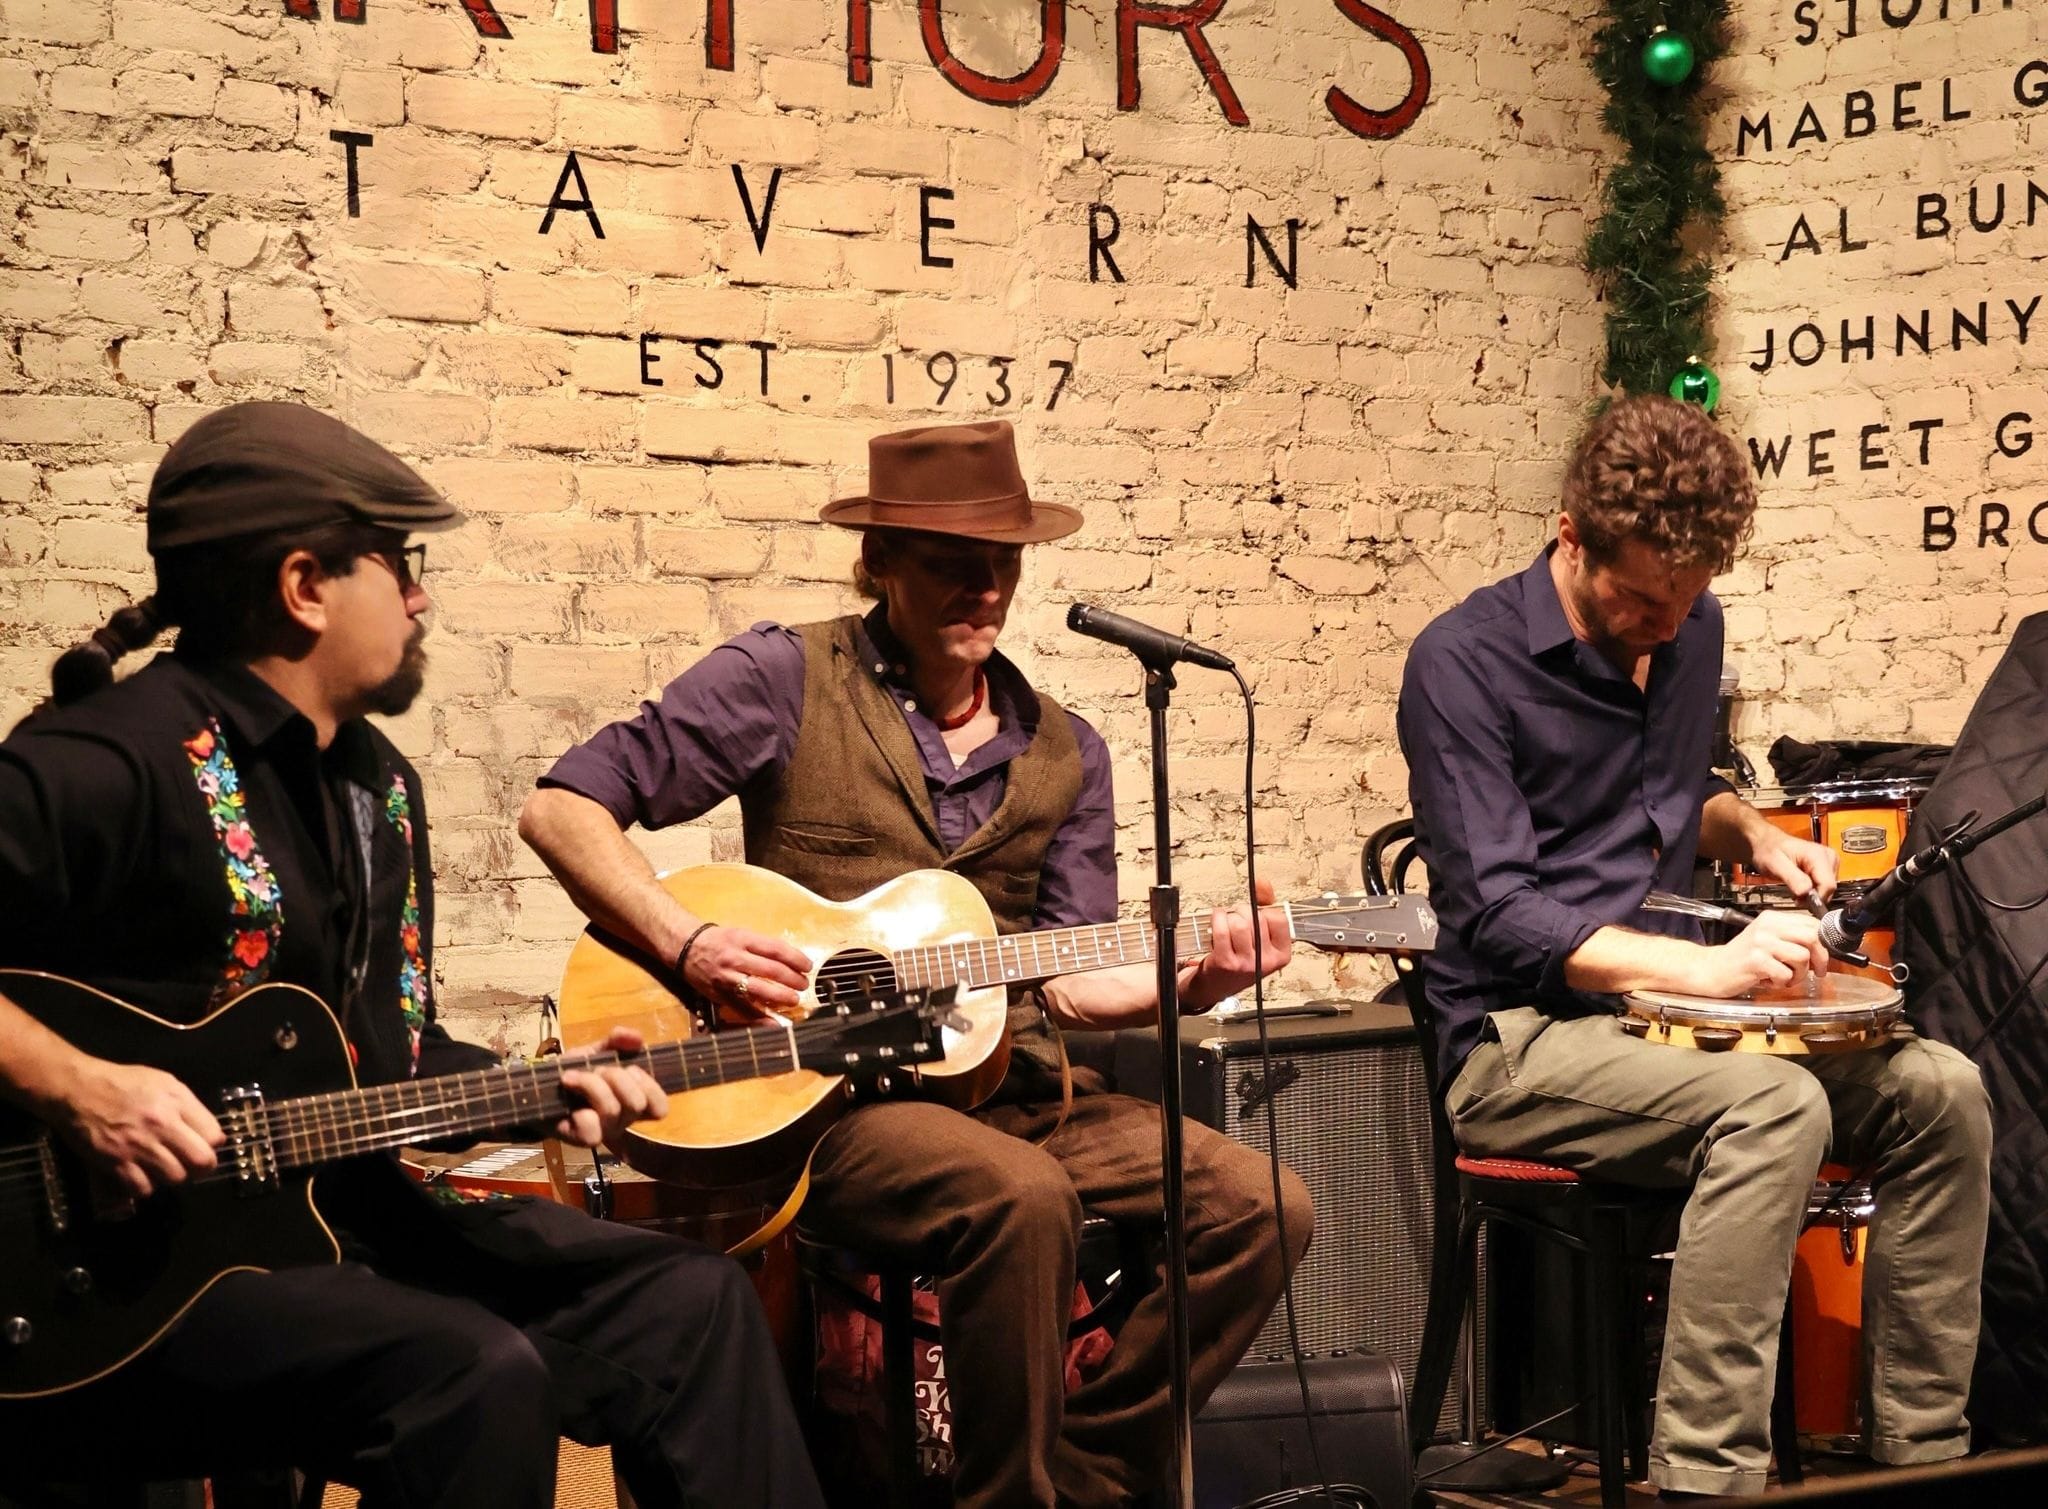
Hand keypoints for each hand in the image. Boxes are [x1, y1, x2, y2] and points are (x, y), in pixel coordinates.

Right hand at [54, 1057, 222, 1199]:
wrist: (77, 1089)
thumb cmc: (124, 1083)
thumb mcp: (164, 1082)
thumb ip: (189, 1107)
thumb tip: (211, 1134)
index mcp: (177, 1103)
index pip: (214, 1136)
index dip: (213, 1144)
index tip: (204, 1145)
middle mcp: (162, 1125)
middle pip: (201, 1161)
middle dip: (201, 1167)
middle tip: (191, 1164)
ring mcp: (139, 1145)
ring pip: (175, 1177)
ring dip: (172, 1176)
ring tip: (163, 1168)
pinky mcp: (115, 1162)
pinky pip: (142, 1188)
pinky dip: (144, 1186)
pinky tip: (141, 1175)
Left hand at [556, 1027, 669, 1150]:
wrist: (537, 1088)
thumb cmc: (573, 1071)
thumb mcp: (595, 1052)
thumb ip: (617, 1042)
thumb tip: (637, 1038)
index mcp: (632, 1102)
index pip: (660, 1108)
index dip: (651, 1087)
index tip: (630, 1068)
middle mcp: (622, 1120)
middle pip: (637, 1103)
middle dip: (617, 1077)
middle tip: (598, 1069)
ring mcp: (603, 1131)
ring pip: (612, 1110)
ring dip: (592, 1084)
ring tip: (573, 1076)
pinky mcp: (581, 1138)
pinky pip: (591, 1129)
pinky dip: (580, 1109)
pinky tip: (567, 1093)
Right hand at [677, 924, 812, 1019]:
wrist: (686, 948)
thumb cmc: (718, 940)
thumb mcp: (741, 934)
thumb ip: (763, 947)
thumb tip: (791, 961)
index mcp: (743, 939)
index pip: (775, 949)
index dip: (795, 959)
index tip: (808, 966)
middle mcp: (735, 958)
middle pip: (771, 970)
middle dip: (792, 979)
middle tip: (804, 984)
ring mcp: (727, 978)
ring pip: (758, 989)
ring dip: (780, 996)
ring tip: (794, 999)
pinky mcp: (720, 994)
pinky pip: (742, 1008)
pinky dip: (759, 1017)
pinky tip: (774, 1022)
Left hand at [1179, 879, 1294, 1011]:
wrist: (1215, 986)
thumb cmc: (1239, 960)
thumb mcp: (1260, 939)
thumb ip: (1265, 907)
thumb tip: (1263, 883)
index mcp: (1281, 955)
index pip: (1278, 918)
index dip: (1264, 911)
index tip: (1254, 916)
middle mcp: (1266, 961)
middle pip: (1257, 918)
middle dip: (1243, 911)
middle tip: (1236, 919)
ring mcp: (1246, 963)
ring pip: (1239, 922)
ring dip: (1229, 916)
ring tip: (1226, 922)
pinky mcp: (1225, 962)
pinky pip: (1222, 928)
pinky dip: (1217, 918)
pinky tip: (1216, 920)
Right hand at [1701, 910, 1827, 996]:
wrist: (1711, 969)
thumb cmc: (1742, 959)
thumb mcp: (1767, 940)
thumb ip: (1791, 938)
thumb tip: (1824, 945)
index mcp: (1772, 918)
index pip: (1811, 924)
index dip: (1823, 943)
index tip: (1822, 958)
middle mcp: (1766, 926)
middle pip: (1811, 937)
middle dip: (1820, 958)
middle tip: (1816, 971)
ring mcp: (1760, 942)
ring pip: (1802, 957)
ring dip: (1799, 974)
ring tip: (1785, 977)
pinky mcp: (1755, 960)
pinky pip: (1785, 974)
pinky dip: (1782, 983)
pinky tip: (1769, 981)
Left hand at [1748, 828, 1838, 908]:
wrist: (1768, 843)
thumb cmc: (1769, 850)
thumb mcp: (1775, 865)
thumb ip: (1792, 878)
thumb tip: (1806, 892)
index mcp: (1818, 855)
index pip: (1828, 885)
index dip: (1815, 898)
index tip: (1799, 900)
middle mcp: (1828, 857)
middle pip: (1829, 888)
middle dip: (1813, 897)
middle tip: (1795, 895)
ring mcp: (1830, 862)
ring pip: (1828, 889)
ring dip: (1813, 894)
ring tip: (1796, 887)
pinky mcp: (1827, 867)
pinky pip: (1824, 886)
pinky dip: (1813, 890)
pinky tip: (1802, 885)